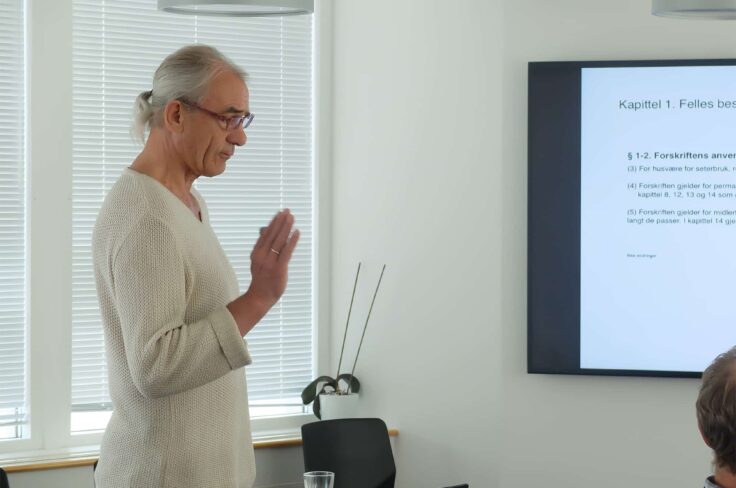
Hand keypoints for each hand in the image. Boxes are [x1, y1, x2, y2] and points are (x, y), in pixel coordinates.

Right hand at [227, 209, 299, 335]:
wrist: (260, 296)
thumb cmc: (261, 278)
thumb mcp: (258, 260)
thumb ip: (262, 246)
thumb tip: (265, 229)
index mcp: (256, 252)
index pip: (266, 233)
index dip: (274, 222)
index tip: (280, 213)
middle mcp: (262, 255)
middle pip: (273, 234)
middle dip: (281, 221)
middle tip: (288, 211)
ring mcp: (270, 262)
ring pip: (280, 240)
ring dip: (286, 227)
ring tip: (292, 218)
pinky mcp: (279, 268)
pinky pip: (286, 252)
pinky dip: (292, 241)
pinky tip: (296, 232)